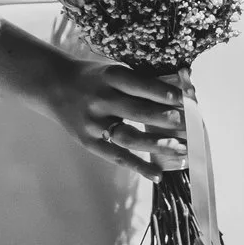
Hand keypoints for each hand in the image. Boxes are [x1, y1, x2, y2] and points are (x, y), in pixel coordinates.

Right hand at [33, 56, 187, 181]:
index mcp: (110, 76)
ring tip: (181, 149)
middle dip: (165, 119)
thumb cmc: (94, 77)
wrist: (55, 86)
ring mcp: (93, 123)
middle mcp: (101, 100)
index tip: (185, 98)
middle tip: (188, 125)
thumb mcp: (113, 70)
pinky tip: (157, 174)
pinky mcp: (89, 142)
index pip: (140, 85)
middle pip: (137, 112)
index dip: (162, 92)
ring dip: (158, 145)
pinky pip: (116, 157)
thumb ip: (140, 80)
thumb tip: (179, 91)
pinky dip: (138, 166)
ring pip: (129, 137)